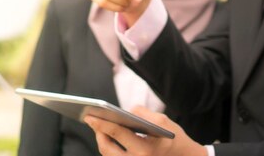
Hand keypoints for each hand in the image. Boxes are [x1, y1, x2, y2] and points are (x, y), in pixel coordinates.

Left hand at [85, 107, 207, 155]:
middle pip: (107, 148)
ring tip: (98, 126)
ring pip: (108, 154)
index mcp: (144, 150)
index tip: (90, 116)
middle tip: (91, 119)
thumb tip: (123, 111)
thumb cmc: (173, 137)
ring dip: (101, 139)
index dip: (102, 124)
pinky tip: (106, 135)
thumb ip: (142, 113)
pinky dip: (109, 146)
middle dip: (98, 132)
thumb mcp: (162, 120)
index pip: (117, 134)